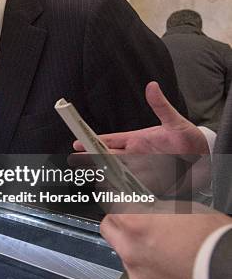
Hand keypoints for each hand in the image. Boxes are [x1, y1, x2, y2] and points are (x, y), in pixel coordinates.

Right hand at [72, 81, 210, 195]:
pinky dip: (119, 190)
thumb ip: (161, 106)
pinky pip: (130, 187)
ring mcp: (141, 170)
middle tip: (73, 160)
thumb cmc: (189, 138)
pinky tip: (109, 192)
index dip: (93, 141)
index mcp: (136, 140)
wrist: (205, 159)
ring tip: (87, 176)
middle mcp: (135, 156)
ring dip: (102, 175)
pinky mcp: (149, 182)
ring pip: (115, 173)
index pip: (110, 141)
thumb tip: (152, 87)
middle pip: (107, 158)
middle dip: (90, 159)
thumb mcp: (175, 122)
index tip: (77, 142)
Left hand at [101, 201, 231, 278]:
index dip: (120, 207)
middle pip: (110, 233)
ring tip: (170, 260)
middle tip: (140, 230)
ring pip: (129, 263)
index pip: (111, 209)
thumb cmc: (216, 243)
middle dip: (121, 229)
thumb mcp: (186, 210)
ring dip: (142, 259)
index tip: (125, 209)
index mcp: (136, 225)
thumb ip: (157, 210)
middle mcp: (130, 252)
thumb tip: (147, 209)